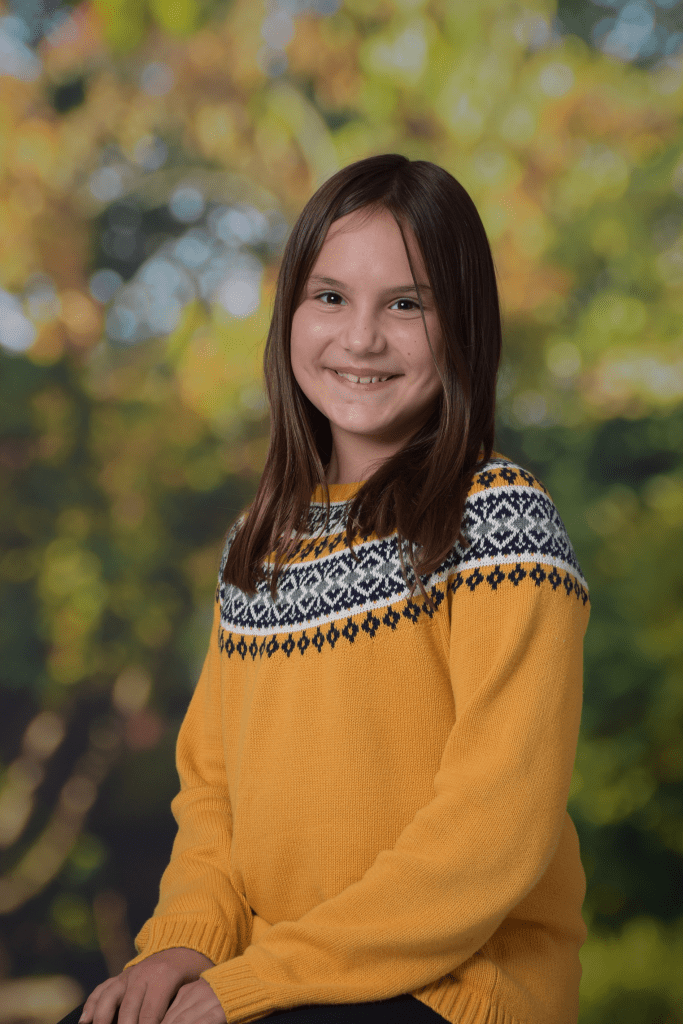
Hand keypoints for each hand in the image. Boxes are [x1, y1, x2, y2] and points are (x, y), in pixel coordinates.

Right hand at [79, 947, 214, 1023]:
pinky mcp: (121, 976)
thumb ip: (184, 1005)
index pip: (150, 1014)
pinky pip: (102, 989)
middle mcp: (142, 974)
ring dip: (101, 1019)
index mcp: (164, 977)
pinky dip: (91, 1005)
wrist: (184, 944)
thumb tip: (178, 1021)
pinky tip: (84, 1021)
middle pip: (127, 1010)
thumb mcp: (197, 984)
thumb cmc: (193, 970)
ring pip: (109, 998)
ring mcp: (129, 974)